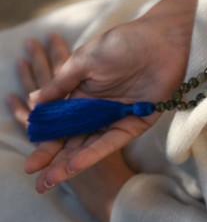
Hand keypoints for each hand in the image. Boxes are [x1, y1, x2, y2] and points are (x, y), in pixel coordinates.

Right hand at [7, 0, 202, 192]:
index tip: (30, 162)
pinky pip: (112, 141)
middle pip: (72, 138)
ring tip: (49, 181)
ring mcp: (116, 116)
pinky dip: (94, 153)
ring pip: (89, 144)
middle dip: (54, 159)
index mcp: (82, 92)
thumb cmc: (122, 43)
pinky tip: (74, 165)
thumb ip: (61, 83)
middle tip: (36, 180)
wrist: (162, 40)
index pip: (60, 122)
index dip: (45, 141)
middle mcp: (98, 108)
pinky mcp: (136, 122)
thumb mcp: (84, 60)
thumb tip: (33, 101)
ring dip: (70, 163)